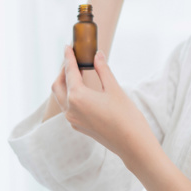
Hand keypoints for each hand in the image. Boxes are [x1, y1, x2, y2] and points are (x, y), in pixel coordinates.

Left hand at [51, 46, 157, 163]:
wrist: (132, 144)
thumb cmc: (126, 116)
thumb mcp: (114, 88)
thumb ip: (103, 70)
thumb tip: (97, 55)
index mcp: (77, 97)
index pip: (69, 72)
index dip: (68, 57)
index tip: (67, 46)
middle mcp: (70, 109)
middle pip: (58, 84)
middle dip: (63, 71)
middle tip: (73, 59)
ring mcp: (72, 120)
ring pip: (61, 97)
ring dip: (66, 83)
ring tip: (78, 73)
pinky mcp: (78, 126)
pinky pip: (68, 107)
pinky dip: (71, 95)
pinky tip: (83, 90)